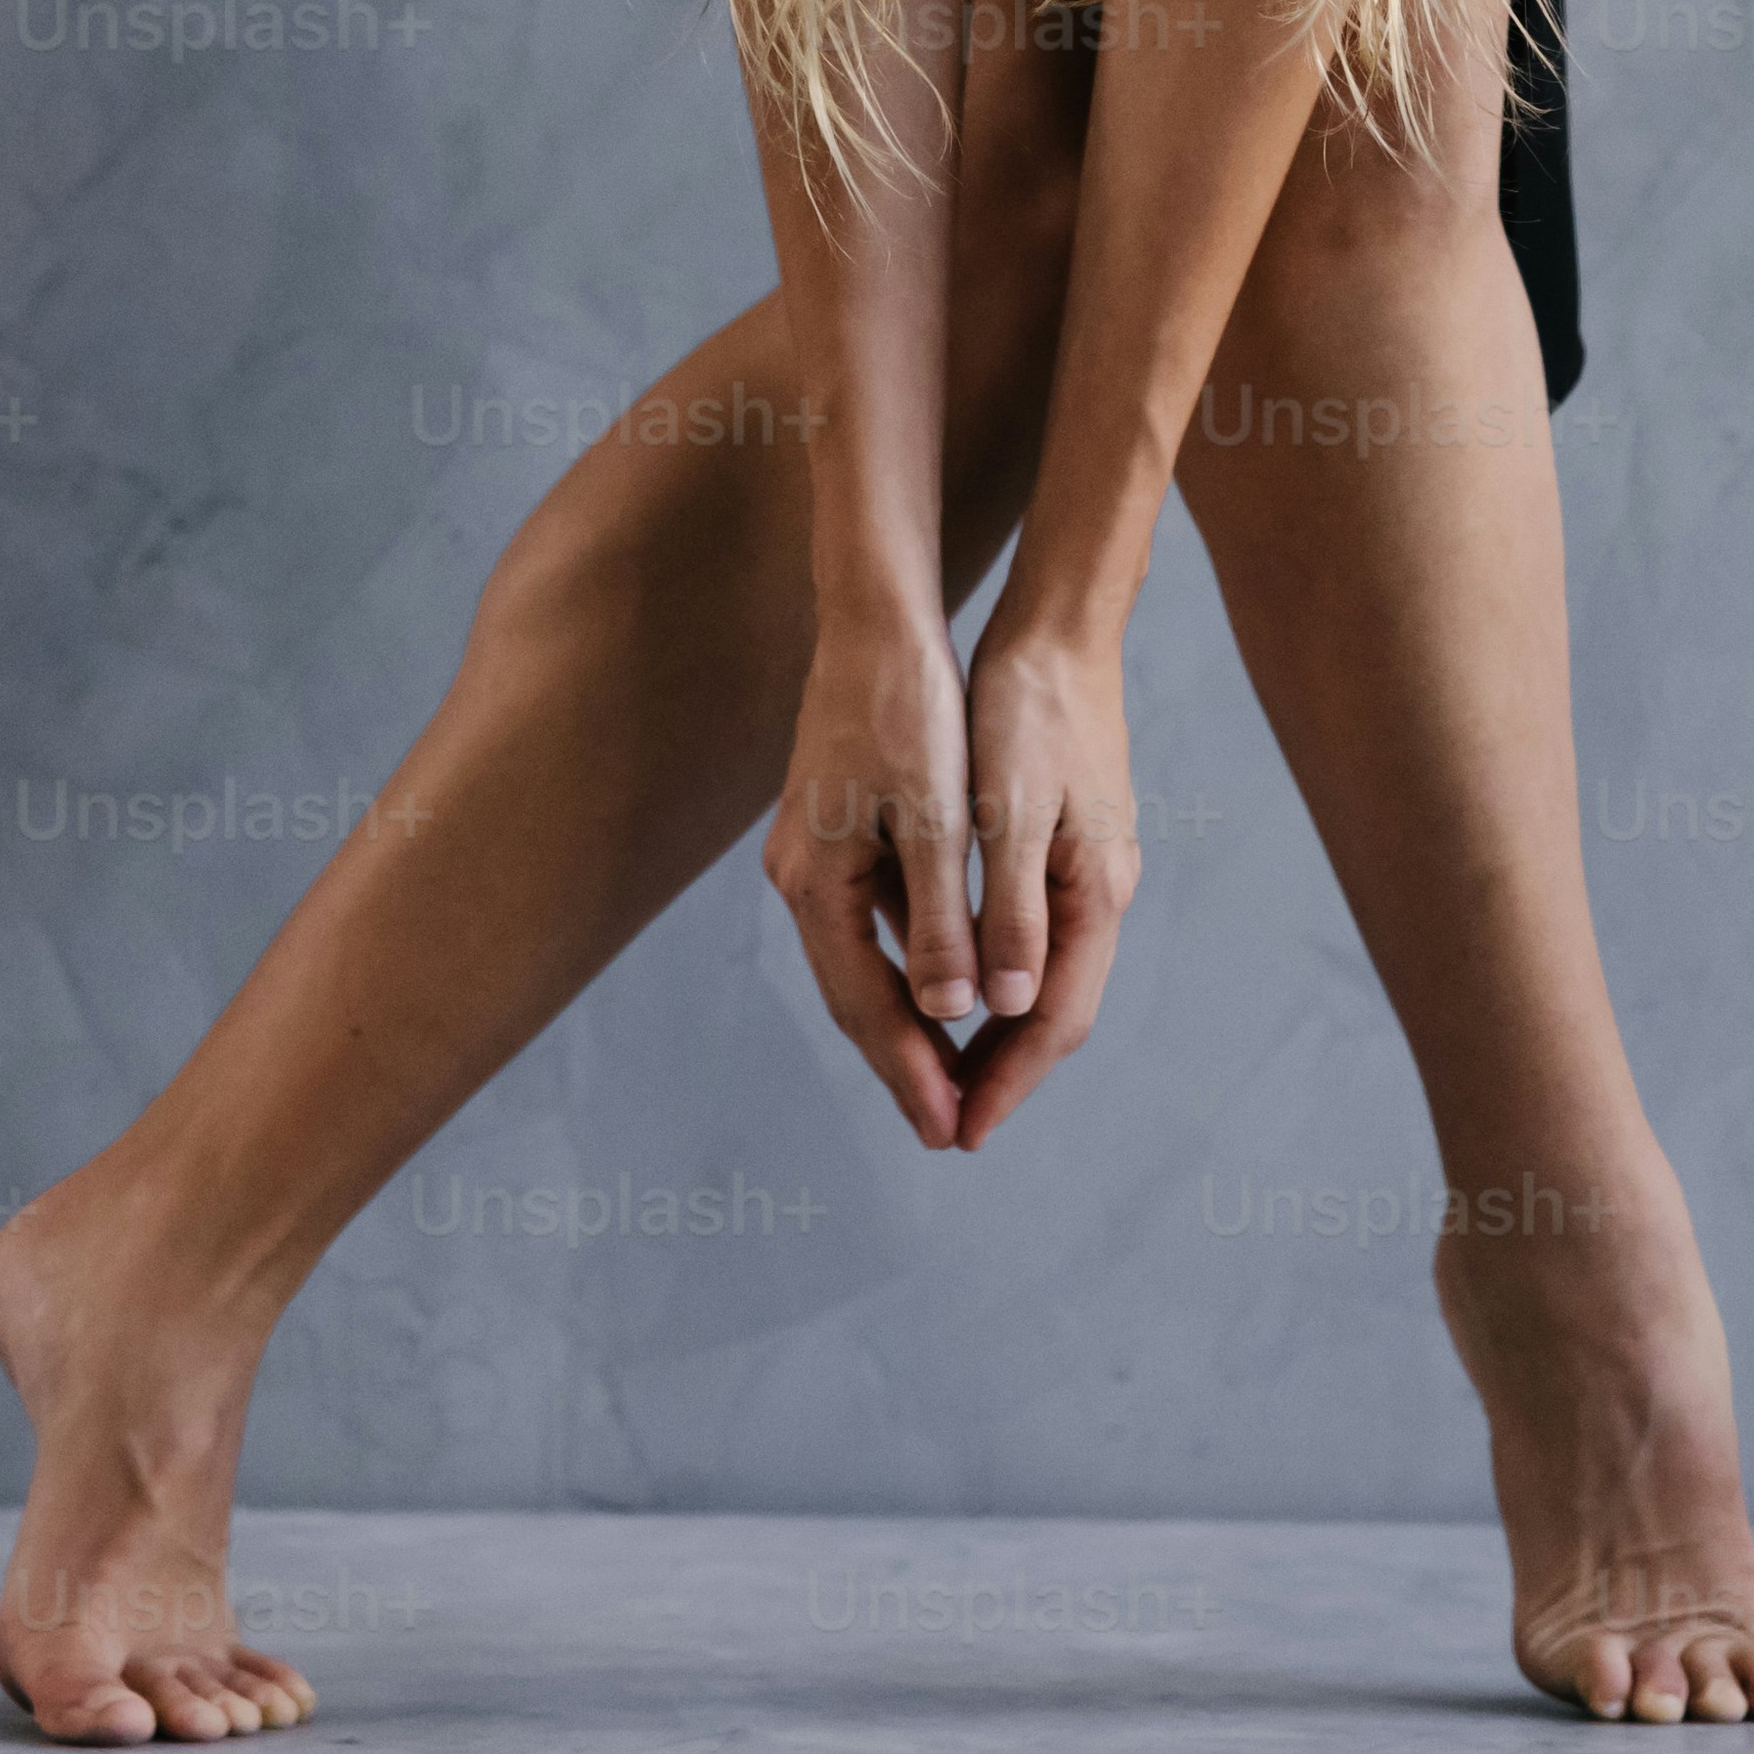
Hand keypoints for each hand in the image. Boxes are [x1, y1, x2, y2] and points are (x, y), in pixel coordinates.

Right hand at [767, 627, 987, 1148]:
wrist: (874, 620)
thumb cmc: (910, 709)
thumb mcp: (938, 815)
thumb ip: (943, 917)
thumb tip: (950, 1013)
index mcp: (819, 883)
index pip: (870, 1005)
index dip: (913, 1072)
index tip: (951, 1132)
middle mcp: (801, 880)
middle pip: (855, 997)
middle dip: (904, 1064)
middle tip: (951, 1131)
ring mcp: (811, 859)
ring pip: (861, 965)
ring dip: (906, 1022)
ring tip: (952, 1078)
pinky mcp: (832, 836)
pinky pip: (868, 926)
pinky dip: (906, 966)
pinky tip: (941, 991)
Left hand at [942, 631, 1141, 1138]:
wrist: (1060, 629)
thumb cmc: (1027, 713)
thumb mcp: (1009, 813)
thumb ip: (1010, 913)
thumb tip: (1003, 1008)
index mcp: (1093, 894)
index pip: (1052, 1020)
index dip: (1004, 1082)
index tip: (959, 1132)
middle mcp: (1101, 893)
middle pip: (1051, 1012)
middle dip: (999, 1072)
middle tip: (944, 1122)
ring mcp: (1088, 871)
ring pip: (1039, 978)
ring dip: (991, 1031)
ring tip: (939, 1070)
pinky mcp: (1064, 847)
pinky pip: (1028, 938)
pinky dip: (988, 975)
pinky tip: (945, 978)